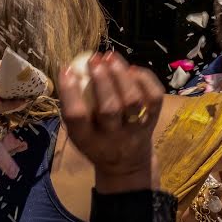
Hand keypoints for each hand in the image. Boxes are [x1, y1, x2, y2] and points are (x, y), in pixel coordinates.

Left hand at [0, 61, 29, 118]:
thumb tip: (6, 62)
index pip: (5, 78)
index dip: (12, 75)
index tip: (20, 72)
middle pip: (10, 87)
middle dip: (18, 84)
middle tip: (27, 80)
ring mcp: (0, 100)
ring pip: (13, 96)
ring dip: (21, 94)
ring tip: (30, 89)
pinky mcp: (3, 108)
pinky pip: (13, 105)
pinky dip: (20, 103)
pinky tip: (27, 100)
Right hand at [59, 52, 164, 192]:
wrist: (127, 164)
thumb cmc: (97, 139)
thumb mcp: (80, 132)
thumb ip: (76, 107)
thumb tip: (73, 68)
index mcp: (87, 140)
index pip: (76, 117)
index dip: (70, 92)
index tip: (67, 70)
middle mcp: (112, 137)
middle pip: (109, 108)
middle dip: (102, 80)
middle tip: (94, 59)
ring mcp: (135, 129)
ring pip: (133, 101)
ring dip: (121, 75)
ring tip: (111, 57)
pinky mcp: (153, 120)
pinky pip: (154, 97)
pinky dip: (145, 79)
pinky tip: (132, 68)